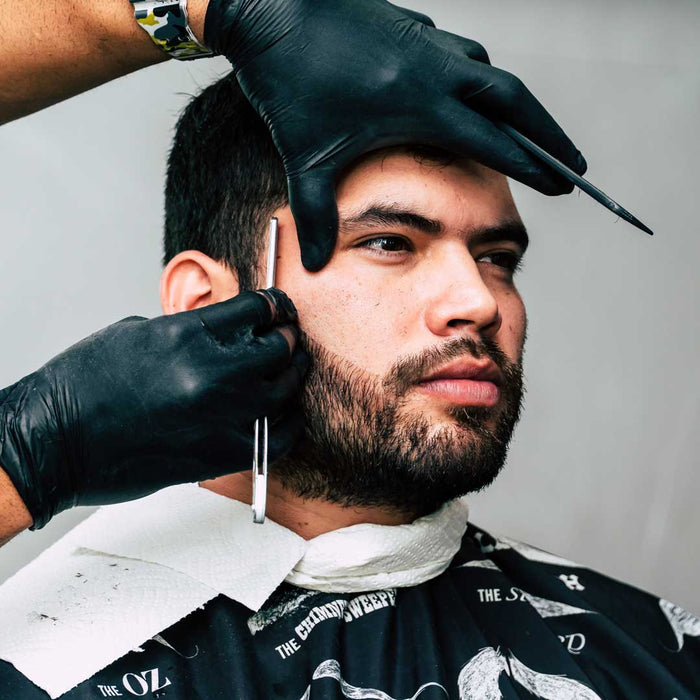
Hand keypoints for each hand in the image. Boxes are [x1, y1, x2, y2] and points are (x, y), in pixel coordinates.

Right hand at [0, 289, 306, 528]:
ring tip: (294, 367)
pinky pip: (280, 437)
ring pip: (286, 388)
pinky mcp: (223, 455)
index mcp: (188, 333)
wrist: (57, 442)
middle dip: (288, 336)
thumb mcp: (138, 333)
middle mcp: (212, 373)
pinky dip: (291, 421)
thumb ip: (190, 330)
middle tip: (289, 336)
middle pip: (279, 346)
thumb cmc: (85, 385)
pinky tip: (288, 411)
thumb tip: (224, 333)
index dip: (275, 305)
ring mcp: (222, 416)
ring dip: (294, 373)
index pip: (257, 308)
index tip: (279, 308)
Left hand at [204, 0, 586, 270]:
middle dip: (550, 134)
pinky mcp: (410, 26)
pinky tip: (468, 91)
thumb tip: (310, 266)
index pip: (495, 140)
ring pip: (488, 70)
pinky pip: (459, 52)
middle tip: (577, 163)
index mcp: (420, 103)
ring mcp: (425, 42)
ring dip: (514, 102)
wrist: (269, 6)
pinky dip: (476, 76)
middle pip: (514, 99)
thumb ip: (315, 214)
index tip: (565, 184)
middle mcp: (434, 69)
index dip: (534, 164)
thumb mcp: (306, 158)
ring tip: (528, 132)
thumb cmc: (287, 85)